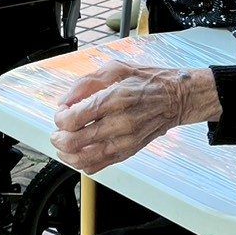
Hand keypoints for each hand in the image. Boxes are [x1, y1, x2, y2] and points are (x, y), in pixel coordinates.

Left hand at [52, 61, 219, 173]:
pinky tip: (80, 152)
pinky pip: (97, 166)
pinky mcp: (129, 152)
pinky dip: (82, 163)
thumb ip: (86, 83)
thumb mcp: (116, 68)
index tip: (62, 113)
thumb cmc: (148, 81)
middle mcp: (121, 123)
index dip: (59, 118)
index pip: (73, 118)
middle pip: (74, 141)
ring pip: (83, 159)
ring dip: (66, 154)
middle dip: (58, 137)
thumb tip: (64, 101)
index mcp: (116, 99)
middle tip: (58, 130)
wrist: (177, 98)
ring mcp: (126, 141)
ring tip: (64, 144)